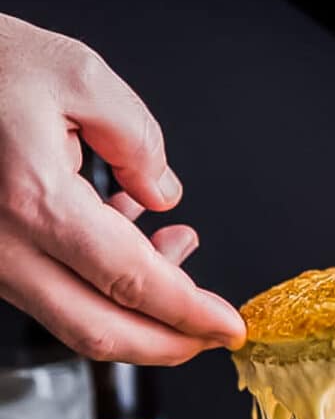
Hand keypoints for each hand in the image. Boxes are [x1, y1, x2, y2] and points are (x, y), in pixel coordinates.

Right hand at [0, 14, 245, 362]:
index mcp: (35, 200)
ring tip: (181, 252)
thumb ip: (138, 139)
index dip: (188, 313)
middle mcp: (6, 246)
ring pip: (74, 318)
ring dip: (138, 310)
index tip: (228, 327)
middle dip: (168, 343)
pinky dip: (102, 284)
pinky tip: (135, 238)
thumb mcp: (79, 74)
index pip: (131, 281)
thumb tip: (163, 195)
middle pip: (99, 330)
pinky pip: (51, 290)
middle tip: (212, 334)